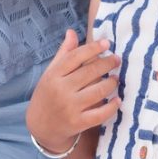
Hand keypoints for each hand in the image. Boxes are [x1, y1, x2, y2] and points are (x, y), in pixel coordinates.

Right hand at [26, 29, 119, 154]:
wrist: (39, 127)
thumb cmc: (48, 94)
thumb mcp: (51, 72)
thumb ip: (63, 53)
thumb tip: (72, 32)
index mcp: (54, 75)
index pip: (76, 56)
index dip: (93, 48)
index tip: (106, 43)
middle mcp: (61, 90)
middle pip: (89, 72)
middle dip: (107, 64)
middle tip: (117, 59)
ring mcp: (70, 107)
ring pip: (98, 92)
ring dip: (111, 83)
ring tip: (116, 78)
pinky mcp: (78, 123)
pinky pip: (100, 114)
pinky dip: (112, 107)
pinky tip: (118, 100)